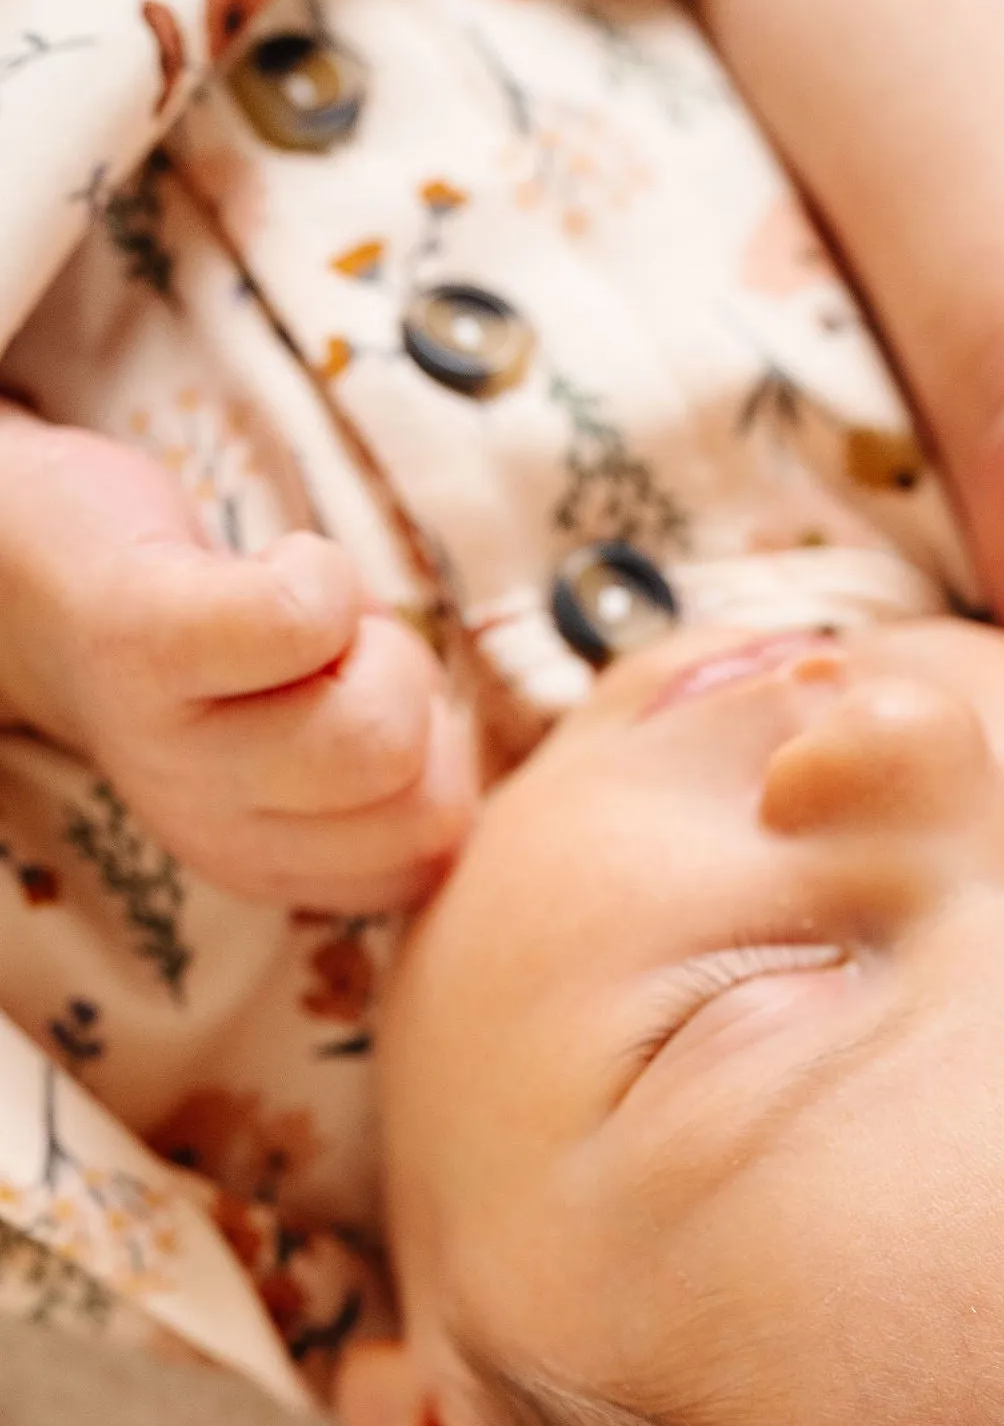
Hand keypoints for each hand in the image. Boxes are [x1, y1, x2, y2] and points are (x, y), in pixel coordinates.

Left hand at [0, 413, 474, 909]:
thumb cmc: (199, 637)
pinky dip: (317, 571)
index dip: (437, 754)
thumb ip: (407, 781)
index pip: (442, 850)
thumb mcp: (309, 744)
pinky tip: (267, 566)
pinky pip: (302, 619)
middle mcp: (219, 833)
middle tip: (325, 655)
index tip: (361, 705)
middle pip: (420, 790)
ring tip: (290, 614)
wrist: (24, 557)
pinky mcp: (142, 643)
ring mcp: (174, 747)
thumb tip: (531, 772)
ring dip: (364, 632)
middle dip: (409, 691)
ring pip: (374, 724)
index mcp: (275, 867)